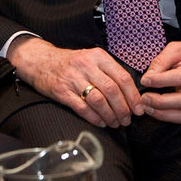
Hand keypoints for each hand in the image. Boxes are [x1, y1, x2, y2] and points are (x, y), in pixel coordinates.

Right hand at [7, 37, 144, 127]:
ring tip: (115, 123)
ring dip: (110, 115)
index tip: (138, 108)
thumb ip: (109, 72)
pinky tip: (101, 122)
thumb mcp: (91, 59)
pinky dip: (94, 118)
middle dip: (123, 109)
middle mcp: (86, 65)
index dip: (133, 96)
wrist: (41, 61)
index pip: (122, 77)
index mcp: (98, 56)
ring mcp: (73, 78)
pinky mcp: (61, 91)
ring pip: (98, 100)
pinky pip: (82, 108)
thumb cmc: (71, 63)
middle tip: (127, 120)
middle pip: (112, 90)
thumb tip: (130, 94)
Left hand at [139, 37, 180, 123]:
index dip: (160, 81)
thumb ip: (161, 61)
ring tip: (147, 107)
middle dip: (160, 102)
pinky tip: (155, 111)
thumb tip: (147, 78)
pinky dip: (168, 117)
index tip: (144, 80)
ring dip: (162, 114)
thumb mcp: (176, 48)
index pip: (180, 77)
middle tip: (144, 98)